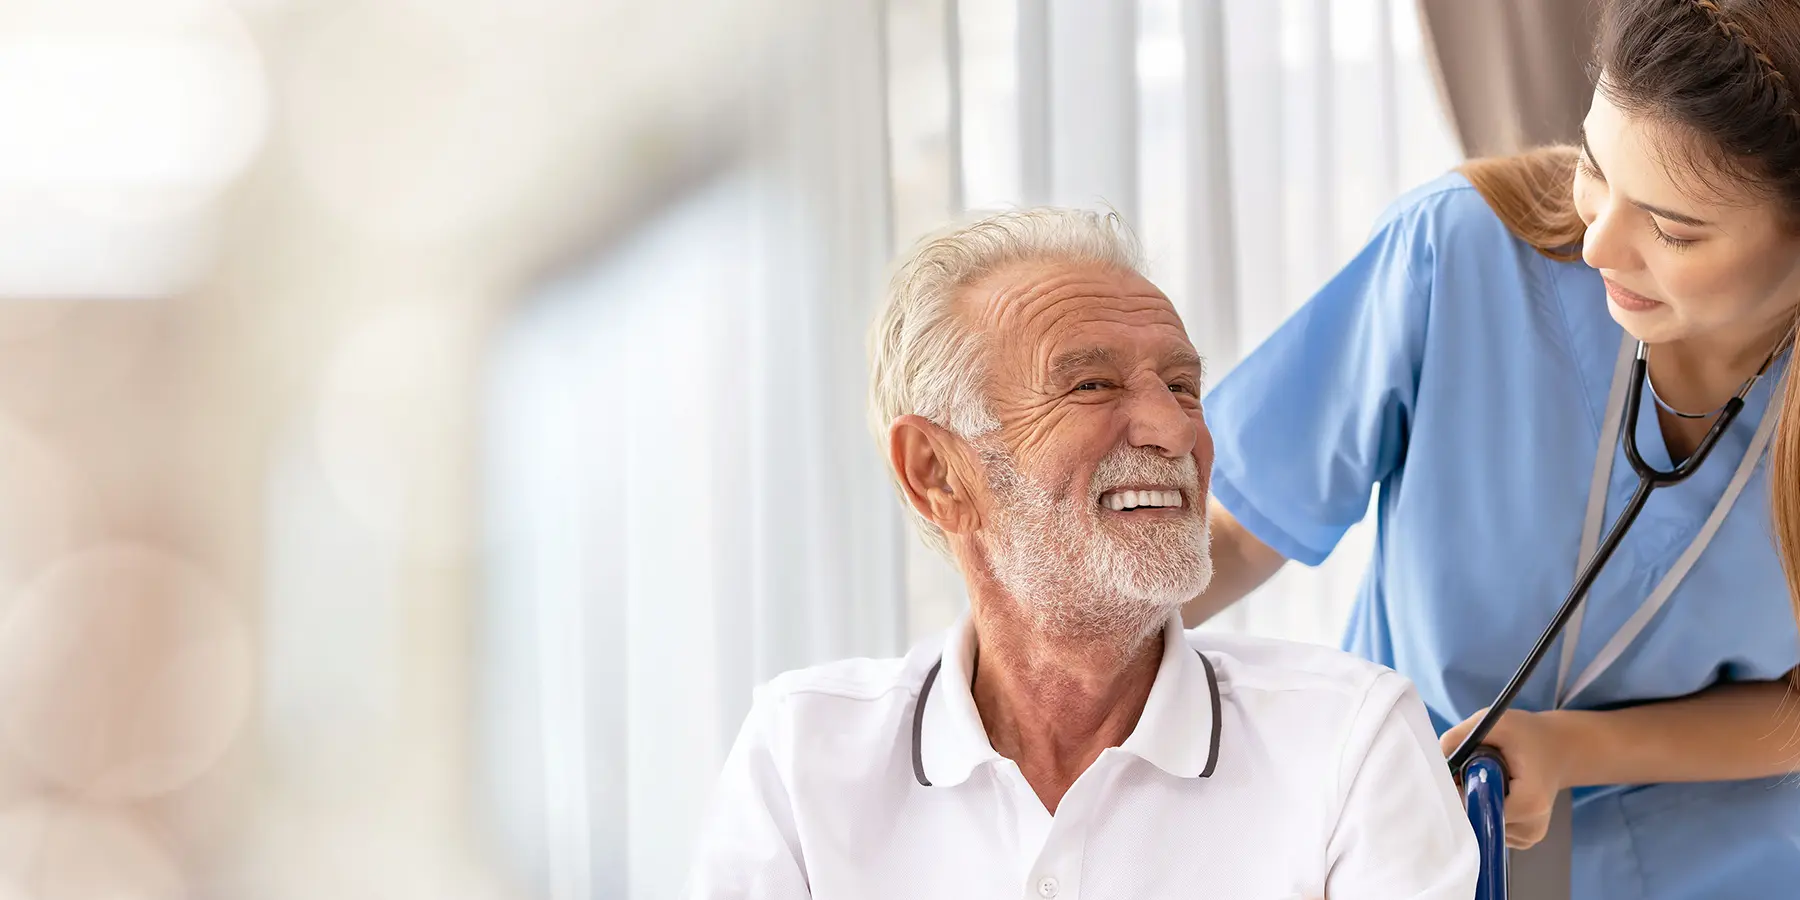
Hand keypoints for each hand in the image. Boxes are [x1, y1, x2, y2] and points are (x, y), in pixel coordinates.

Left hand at [1441, 708, 1579, 849]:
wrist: (1559, 749)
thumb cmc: (1528, 735)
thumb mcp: (1497, 723)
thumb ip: (1461, 737)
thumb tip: (1435, 761)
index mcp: (1530, 802)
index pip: (1477, 808)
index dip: (1460, 790)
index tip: (1457, 773)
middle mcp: (1531, 827)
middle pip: (1477, 820)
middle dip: (1466, 796)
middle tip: (1471, 771)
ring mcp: (1528, 837)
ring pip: (1481, 825)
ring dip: (1476, 803)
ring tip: (1490, 779)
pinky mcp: (1524, 839)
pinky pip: (1491, 828)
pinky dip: (1486, 809)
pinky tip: (1497, 791)